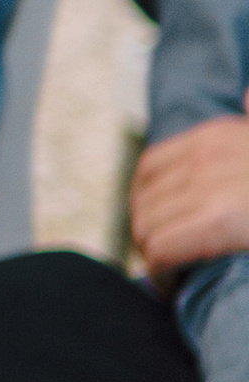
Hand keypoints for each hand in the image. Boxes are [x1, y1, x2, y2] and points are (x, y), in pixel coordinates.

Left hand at [130, 114, 248, 284]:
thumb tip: (246, 97)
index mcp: (217, 135)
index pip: (150, 167)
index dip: (146, 202)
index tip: (160, 226)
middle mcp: (206, 155)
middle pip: (143, 201)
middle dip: (149, 235)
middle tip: (167, 258)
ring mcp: (210, 186)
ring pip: (146, 228)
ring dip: (154, 256)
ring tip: (171, 271)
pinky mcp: (219, 220)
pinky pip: (161, 249)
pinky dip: (162, 272)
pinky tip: (174, 284)